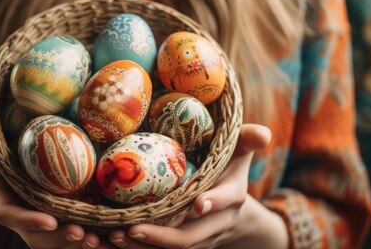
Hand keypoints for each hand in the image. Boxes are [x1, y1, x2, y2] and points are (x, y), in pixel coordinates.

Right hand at [0, 89, 101, 248]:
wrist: (0, 178)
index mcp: (0, 199)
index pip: (9, 215)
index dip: (27, 220)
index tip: (49, 220)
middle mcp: (19, 217)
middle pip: (36, 236)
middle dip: (57, 239)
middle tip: (81, 232)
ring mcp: (36, 223)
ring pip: (53, 242)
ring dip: (74, 244)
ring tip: (97, 239)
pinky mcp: (54, 224)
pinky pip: (68, 239)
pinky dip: (87, 242)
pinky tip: (110, 237)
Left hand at [107, 124, 286, 248]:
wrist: (233, 205)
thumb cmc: (231, 168)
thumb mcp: (240, 150)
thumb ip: (247, 139)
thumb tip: (263, 133)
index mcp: (232, 196)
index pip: (225, 201)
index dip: (214, 202)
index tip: (198, 203)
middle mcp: (214, 222)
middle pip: (189, 237)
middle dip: (161, 237)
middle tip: (132, 229)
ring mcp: (196, 237)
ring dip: (140, 247)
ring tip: (113, 236)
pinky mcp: (179, 243)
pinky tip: (107, 241)